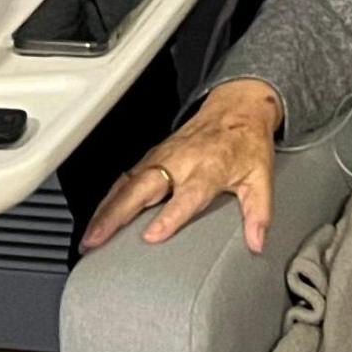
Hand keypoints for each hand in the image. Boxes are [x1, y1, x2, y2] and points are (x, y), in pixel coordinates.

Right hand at [83, 79, 283, 251]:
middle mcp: (180, 162)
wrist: (237, 108)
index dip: (170, 215)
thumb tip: (257, 243)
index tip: (151, 235)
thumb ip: (259, 212)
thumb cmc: (247, 143)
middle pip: (143, 188)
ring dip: (106, 210)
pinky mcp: (153, 157)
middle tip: (98, 240)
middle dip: (117, 215)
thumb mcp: (262, 177)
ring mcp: (162, 158)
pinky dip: (109, 198)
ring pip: (127, 184)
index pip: (186, 195)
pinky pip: (125, 178)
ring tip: (90, 237)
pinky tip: (98, 217)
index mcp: (209, 168)